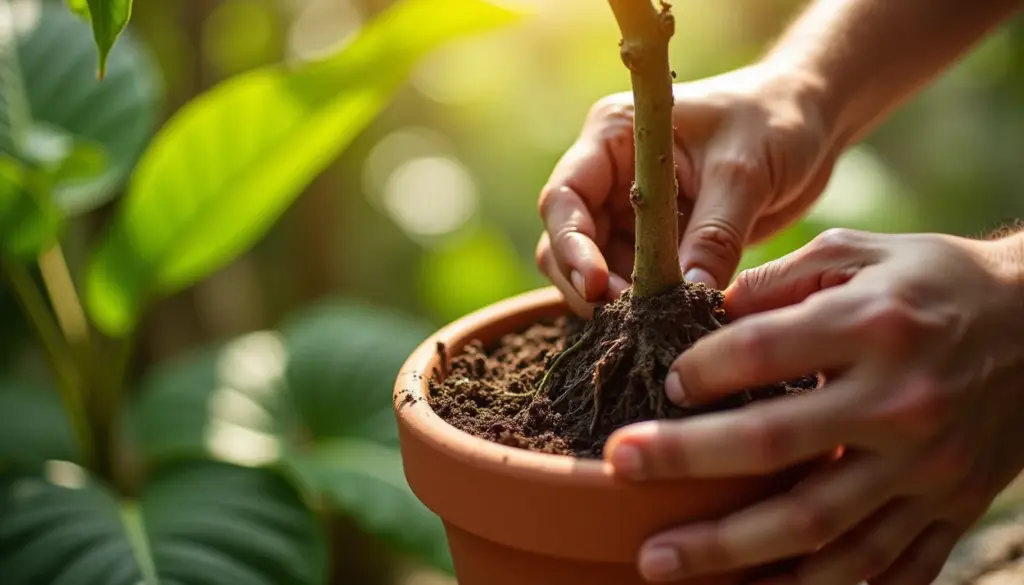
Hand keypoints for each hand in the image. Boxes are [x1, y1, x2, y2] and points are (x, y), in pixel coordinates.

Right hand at [536, 63, 835, 316]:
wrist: (812, 120)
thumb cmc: (775, 121)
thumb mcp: (745, 173)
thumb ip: (714, 235)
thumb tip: (688, 296)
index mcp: (613, 137)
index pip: (564, 197)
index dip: (571, 245)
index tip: (596, 286)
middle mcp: (609, 174)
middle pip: (568, 240)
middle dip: (590, 283)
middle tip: (630, 320)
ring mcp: (628, 209)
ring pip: (596, 268)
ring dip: (618, 300)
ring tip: (658, 324)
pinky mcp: (654, 240)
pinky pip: (634, 279)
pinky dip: (646, 304)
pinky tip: (671, 321)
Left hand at [604, 228, 1023, 583]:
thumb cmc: (933, 280)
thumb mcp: (860, 251)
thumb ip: (779, 282)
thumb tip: (700, 311)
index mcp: (874, 326)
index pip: (762, 351)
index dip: (700, 370)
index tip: (663, 385)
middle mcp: (900, 402)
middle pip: (774, 446)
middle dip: (685, 462)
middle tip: (619, 468)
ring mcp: (927, 469)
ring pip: (818, 529)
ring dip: (732, 552)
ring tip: (659, 561)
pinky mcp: (948, 511)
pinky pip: (882, 568)